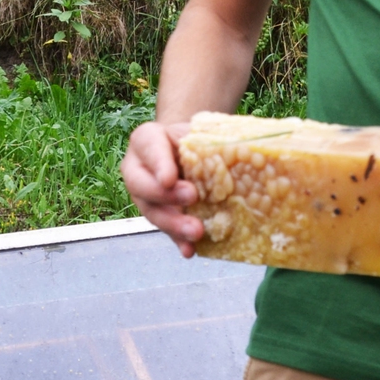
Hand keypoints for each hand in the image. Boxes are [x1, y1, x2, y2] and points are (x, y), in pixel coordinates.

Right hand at [120, 120, 204, 256]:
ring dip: (174, 225)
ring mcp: (145, 196)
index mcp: (146, 140)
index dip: (158, 164)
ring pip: (153, 212)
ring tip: (196, 232)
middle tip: (192, 198)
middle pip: (143, 185)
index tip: (169, 179)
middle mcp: (138, 169)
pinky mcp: (160, 216)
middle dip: (167, 196)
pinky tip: (190, 250)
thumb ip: (205, 138)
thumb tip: (241, 147)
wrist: (188, 150)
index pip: (149, 148)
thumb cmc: (192, 137)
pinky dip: (179, 241)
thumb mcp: (197, 130)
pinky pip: (166, 230)